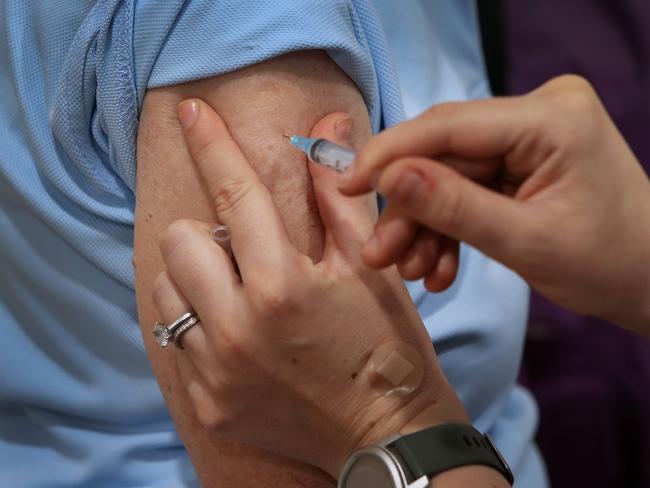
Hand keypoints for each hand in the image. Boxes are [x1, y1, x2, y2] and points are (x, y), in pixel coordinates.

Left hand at [152, 99, 466, 477]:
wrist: (385, 433)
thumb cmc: (386, 344)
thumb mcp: (370, 267)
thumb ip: (339, 196)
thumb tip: (328, 126)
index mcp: (283, 284)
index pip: (236, 194)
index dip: (213, 143)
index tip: (191, 111)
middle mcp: (238, 327)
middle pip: (179, 240)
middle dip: (208, 233)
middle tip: (248, 251)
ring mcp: (216, 369)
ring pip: (167, 289)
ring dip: (197, 277)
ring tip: (241, 291)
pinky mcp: (206, 400)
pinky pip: (177, 339)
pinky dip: (202, 323)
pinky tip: (242, 335)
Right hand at [341, 75, 649, 334]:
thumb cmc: (608, 264)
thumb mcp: (525, 241)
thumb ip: (452, 207)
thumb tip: (385, 177)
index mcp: (551, 118)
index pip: (449, 125)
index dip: (390, 154)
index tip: (345, 185)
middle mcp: (538, 112)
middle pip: (445, 155)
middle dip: (410, 209)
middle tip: (379, 254)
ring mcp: (529, 134)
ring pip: (451, 176)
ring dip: (426, 225)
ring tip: (412, 271)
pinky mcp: (522, 158)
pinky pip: (470, 187)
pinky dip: (450, 227)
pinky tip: (439, 267)